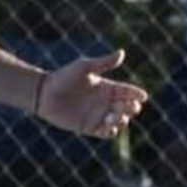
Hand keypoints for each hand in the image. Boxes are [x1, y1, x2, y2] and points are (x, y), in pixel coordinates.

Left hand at [35, 49, 149, 138]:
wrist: (44, 94)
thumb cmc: (64, 77)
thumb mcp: (85, 67)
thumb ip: (104, 63)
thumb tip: (122, 53)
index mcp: (107, 87)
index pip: (127, 91)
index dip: (137, 94)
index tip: (143, 96)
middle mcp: (105, 102)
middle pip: (127, 107)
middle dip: (132, 108)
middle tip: (127, 106)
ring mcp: (98, 115)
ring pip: (120, 121)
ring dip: (122, 119)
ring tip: (114, 115)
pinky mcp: (89, 127)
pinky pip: (107, 133)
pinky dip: (112, 131)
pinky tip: (110, 126)